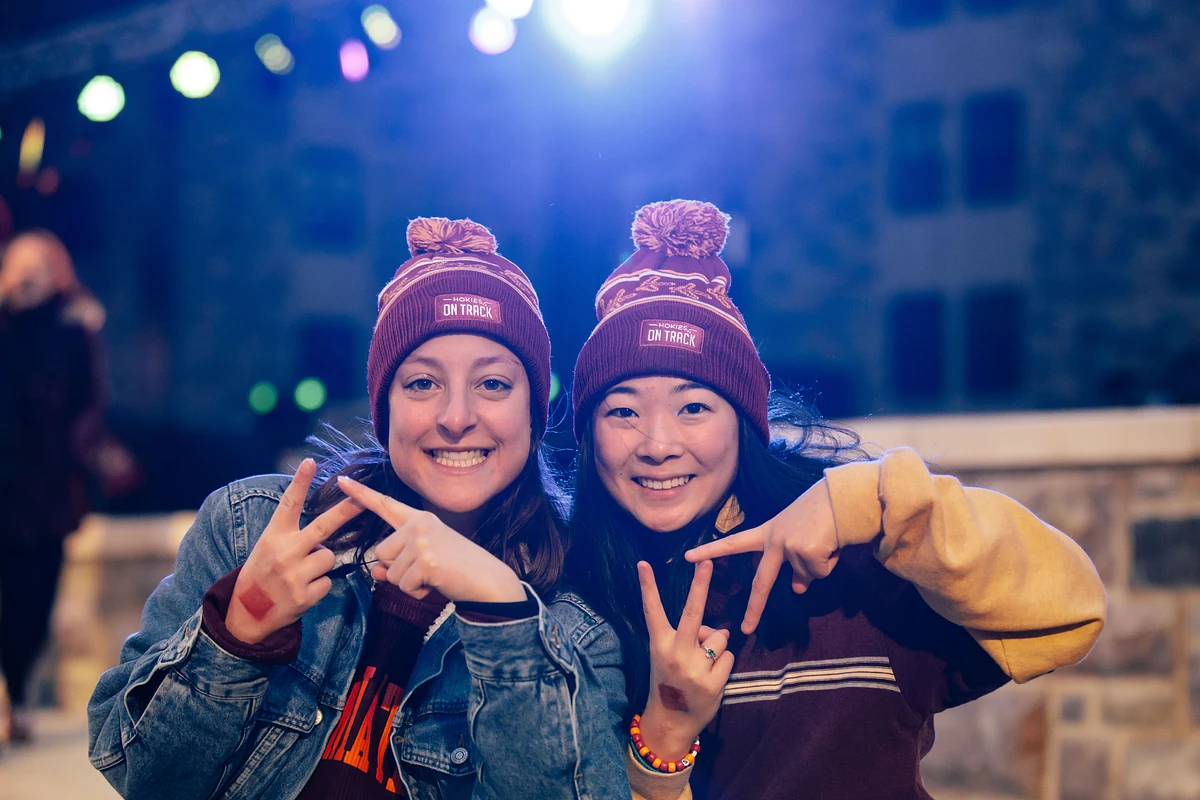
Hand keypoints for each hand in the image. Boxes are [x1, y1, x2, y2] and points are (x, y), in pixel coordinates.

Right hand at [226, 459, 364, 643]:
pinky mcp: (304, 595)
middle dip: (346, 510)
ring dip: (321, 564)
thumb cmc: (263, 573)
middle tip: (363, 498)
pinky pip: (328, 581)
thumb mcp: (268, 546)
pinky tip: (302, 591)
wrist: (247, 613)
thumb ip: (291, 534)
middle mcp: (284, 552)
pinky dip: (319, 585)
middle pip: (323, 526)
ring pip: (329, 557)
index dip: (300, 481)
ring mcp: (294, 575)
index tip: (311, 461)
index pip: (288, 503)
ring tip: (300, 574)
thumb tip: (325, 528)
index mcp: (273, 536)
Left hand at [336, 476, 526, 603]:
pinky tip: (437, 583)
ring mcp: (422, 541)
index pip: (385, 505)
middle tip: (427, 570)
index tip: (341, 480)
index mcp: (420, 519)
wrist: (489, 580)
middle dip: (398, 570)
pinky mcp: (426, 560)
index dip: (361, 494)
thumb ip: (398, 562)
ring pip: (391, 572)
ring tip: (434, 576)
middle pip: (382, 553)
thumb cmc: (458, 569)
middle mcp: (419, 524)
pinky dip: (418, 592)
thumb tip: (376, 573)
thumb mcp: (425, 560)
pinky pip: (404, 585)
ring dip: (408, 583)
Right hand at [637, 560, 733, 760]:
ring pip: (719, 638)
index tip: (643, 563)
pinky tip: (710, 678)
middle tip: (706, 561)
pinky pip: (729, 658)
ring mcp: (694, 669)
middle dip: (700, 584)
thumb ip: (690, 638)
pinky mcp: (712, 683)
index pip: (652, 610)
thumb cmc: (669, 681)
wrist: (670, 722)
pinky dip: (724, 665)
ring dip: (716, 649)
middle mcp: (675, 653)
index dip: (648, 586)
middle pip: (692, 613)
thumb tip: (718, 630)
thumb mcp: (668, 656)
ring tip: (702, 667)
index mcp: (659, 644)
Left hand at [685, 479, 838, 634]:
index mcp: (768, 532)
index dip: (711, 551)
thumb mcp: (800, 538)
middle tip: (745, 629)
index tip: (687, 557)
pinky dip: (830, 562)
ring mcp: (789, 546)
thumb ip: (794, 564)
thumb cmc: (823, 514)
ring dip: (821, 563)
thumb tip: (797, 589)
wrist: (844, 497)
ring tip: (827, 540)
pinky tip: (832, 543)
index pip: (734, 543)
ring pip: (807, 576)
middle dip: (754, 607)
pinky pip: (820, 572)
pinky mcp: (807, 551)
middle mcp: (775, 539)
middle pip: (762, 581)